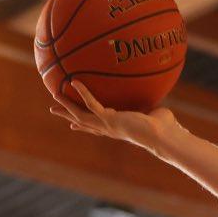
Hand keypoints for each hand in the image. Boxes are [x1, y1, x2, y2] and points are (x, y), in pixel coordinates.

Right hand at [51, 79, 178, 151]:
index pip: (96, 129)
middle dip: (67, 115)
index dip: (83, 127)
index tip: (73, 126)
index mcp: (117, 129)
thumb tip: (158, 100)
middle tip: (53, 110)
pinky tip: (74, 81)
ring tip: (54, 93)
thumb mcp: (153, 114)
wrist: (163, 135)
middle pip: (82, 122)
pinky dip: (83, 92)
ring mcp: (107, 125)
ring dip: (66, 104)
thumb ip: (151, 108)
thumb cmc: (164, 127)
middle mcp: (109, 129)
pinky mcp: (109, 119)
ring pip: (80, 114)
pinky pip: (91, 104)